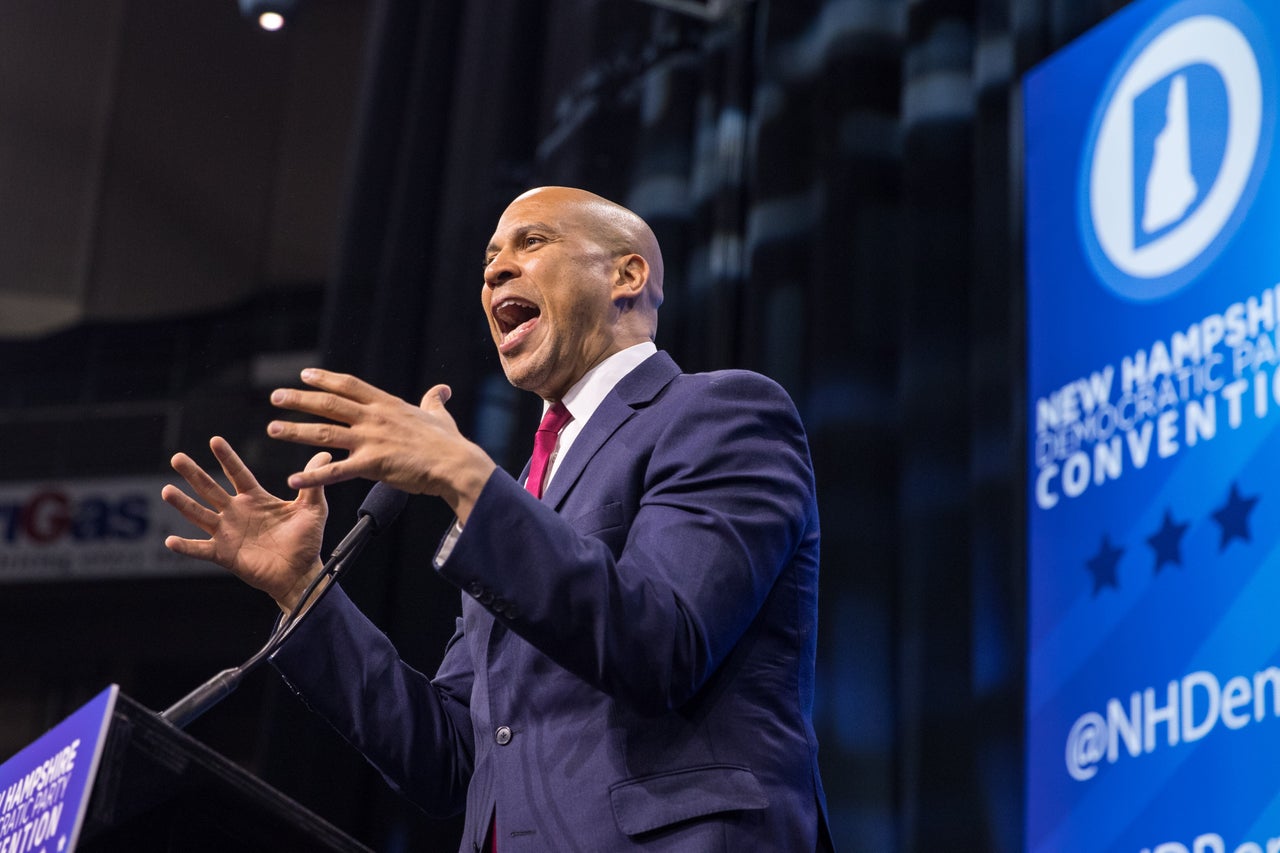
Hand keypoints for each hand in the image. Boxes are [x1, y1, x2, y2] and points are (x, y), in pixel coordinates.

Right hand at [162, 436, 329, 611]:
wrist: (301, 573)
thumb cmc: (306, 541)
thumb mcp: (313, 509)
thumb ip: (313, 483)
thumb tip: (324, 454)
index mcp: (256, 499)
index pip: (238, 473)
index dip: (227, 458)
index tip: (214, 440)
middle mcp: (237, 512)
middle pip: (211, 489)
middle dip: (194, 474)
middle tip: (177, 457)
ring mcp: (228, 533)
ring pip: (200, 515)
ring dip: (183, 504)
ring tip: (166, 491)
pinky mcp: (225, 554)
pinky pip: (201, 549)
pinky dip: (186, 546)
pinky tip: (171, 540)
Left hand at [266, 369, 495, 521]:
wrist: (456, 465)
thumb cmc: (449, 444)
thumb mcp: (439, 416)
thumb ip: (434, 401)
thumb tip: (442, 389)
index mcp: (387, 405)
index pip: (349, 386)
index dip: (324, 379)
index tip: (304, 375)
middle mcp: (374, 418)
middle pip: (329, 404)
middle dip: (299, 399)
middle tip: (275, 397)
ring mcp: (371, 441)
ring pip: (325, 433)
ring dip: (295, 431)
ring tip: (273, 429)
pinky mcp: (372, 465)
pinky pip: (336, 471)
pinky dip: (313, 475)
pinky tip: (294, 477)